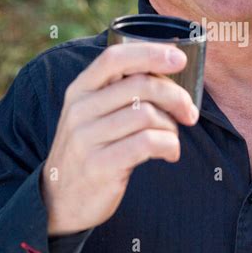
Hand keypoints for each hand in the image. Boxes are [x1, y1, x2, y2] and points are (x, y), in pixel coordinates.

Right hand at [41, 43, 197, 235]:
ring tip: (171, 138)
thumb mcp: (93, 113)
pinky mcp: (99, 165)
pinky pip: (147, 143)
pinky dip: (169, 146)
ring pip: (147, 114)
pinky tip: (170, 153)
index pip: (115, 58)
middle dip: (176, 96)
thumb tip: (170, 65)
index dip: (150, 53)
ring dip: (171, 126)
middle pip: (140, 85)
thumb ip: (120, 90)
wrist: (61, 199)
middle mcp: (80, 109)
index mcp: (81, 89)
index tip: (180, 59)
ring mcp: (86, 138)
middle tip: (189, 113)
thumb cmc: (92, 149)